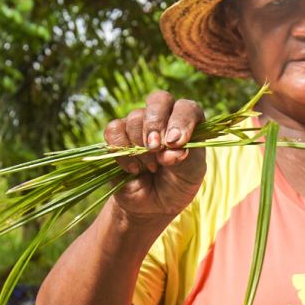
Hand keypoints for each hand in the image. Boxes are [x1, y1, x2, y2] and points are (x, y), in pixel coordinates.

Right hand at [103, 91, 206, 221]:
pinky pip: (114, 130)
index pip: (186, 107)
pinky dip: (122, 150)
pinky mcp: (119, 136)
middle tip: (156, 148)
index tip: (175, 142)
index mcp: (189, 122)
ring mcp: (140, 125)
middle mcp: (165, 117)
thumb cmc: (178, 184)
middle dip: (155, 124)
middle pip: (158, 100)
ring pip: (135, 117)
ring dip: (141, 146)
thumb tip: (168, 151)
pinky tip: (134, 168)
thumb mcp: (190, 175)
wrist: (154, 204)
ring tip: (151, 168)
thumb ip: (184, 160)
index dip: (180, 121)